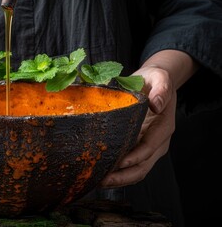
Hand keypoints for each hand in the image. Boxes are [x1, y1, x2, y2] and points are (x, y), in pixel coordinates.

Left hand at [100, 50, 196, 187]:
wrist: (154, 84)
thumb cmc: (154, 80)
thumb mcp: (159, 78)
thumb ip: (161, 90)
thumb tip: (156, 105)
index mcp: (163, 127)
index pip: (149, 147)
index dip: (135, 157)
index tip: (119, 163)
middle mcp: (158, 142)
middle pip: (142, 167)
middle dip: (123, 176)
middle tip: (102, 181)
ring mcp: (149, 148)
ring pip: (136, 171)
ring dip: (119, 180)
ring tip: (98, 182)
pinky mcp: (139, 148)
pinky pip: (130, 167)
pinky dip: (118, 174)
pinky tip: (101, 175)